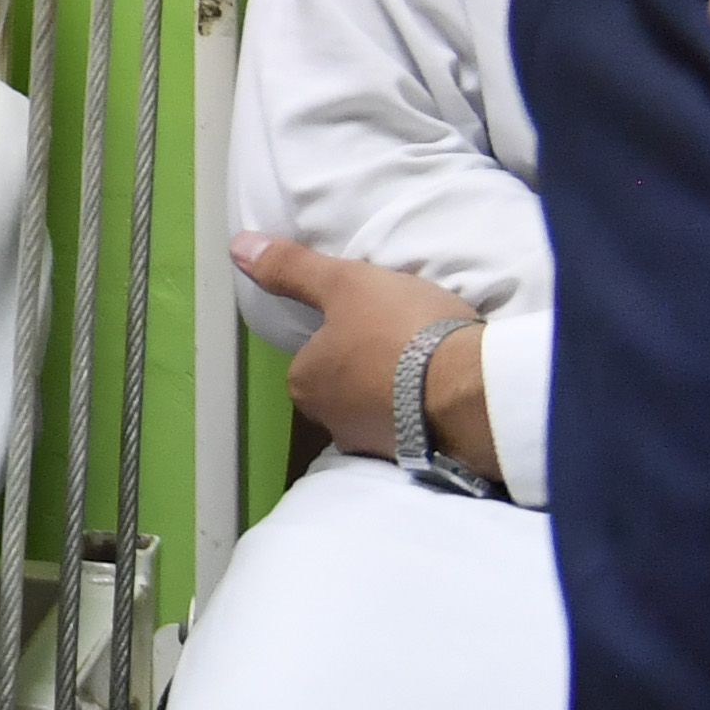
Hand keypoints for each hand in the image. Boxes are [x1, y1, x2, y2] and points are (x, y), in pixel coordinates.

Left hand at [232, 235, 493, 476]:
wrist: (471, 392)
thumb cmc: (399, 331)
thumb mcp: (344, 283)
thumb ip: (292, 268)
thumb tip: (237, 246)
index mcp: (306, 385)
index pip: (313, 357)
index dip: (343, 335)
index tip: (376, 322)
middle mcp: (331, 423)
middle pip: (346, 386)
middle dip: (372, 368)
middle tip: (409, 341)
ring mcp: (376, 446)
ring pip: (381, 410)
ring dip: (403, 393)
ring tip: (437, 366)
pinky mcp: (421, 463)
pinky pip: (418, 430)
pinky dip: (429, 415)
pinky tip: (450, 395)